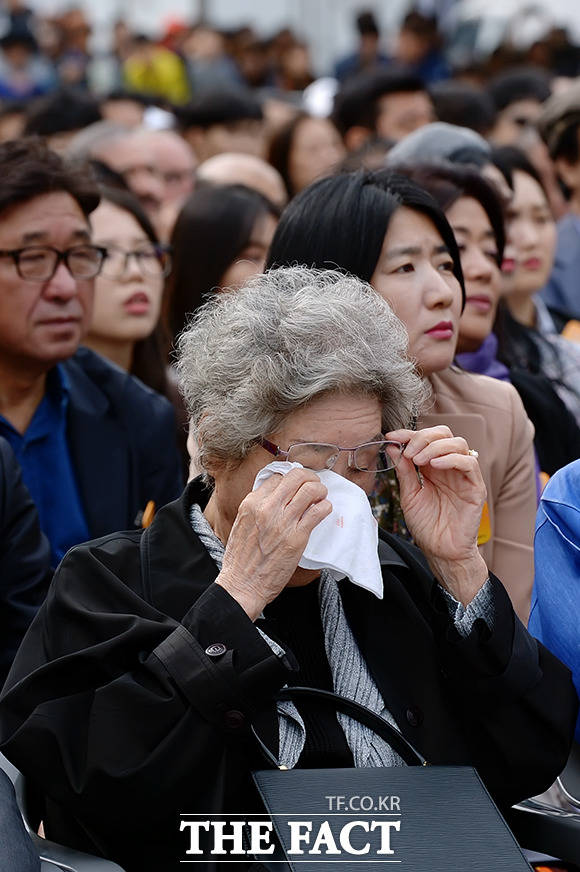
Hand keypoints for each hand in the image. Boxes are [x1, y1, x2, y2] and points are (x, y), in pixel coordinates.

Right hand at [215, 468, 331, 619]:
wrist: (242, 585)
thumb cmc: (240, 559)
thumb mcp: (241, 524)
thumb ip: (256, 508)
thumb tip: (274, 497)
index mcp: (251, 503)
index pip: (277, 477)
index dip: (291, 478)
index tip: (297, 485)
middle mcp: (267, 508)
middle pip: (296, 477)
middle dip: (309, 477)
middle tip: (314, 485)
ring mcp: (283, 522)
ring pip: (310, 490)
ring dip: (320, 490)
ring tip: (321, 497)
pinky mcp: (297, 537)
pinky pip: (318, 511)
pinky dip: (325, 507)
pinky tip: (323, 510)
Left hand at [386, 426, 487, 603]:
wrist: (440, 551)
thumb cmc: (427, 526)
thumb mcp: (409, 495)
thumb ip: (404, 471)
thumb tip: (393, 446)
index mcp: (432, 467)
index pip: (426, 439)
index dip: (409, 434)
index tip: (392, 436)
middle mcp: (449, 468)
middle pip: (444, 434)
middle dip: (423, 437)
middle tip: (409, 451)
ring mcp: (464, 476)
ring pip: (458, 444)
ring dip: (435, 446)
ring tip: (419, 459)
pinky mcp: (476, 487)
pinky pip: (469, 463)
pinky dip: (452, 459)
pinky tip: (435, 466)